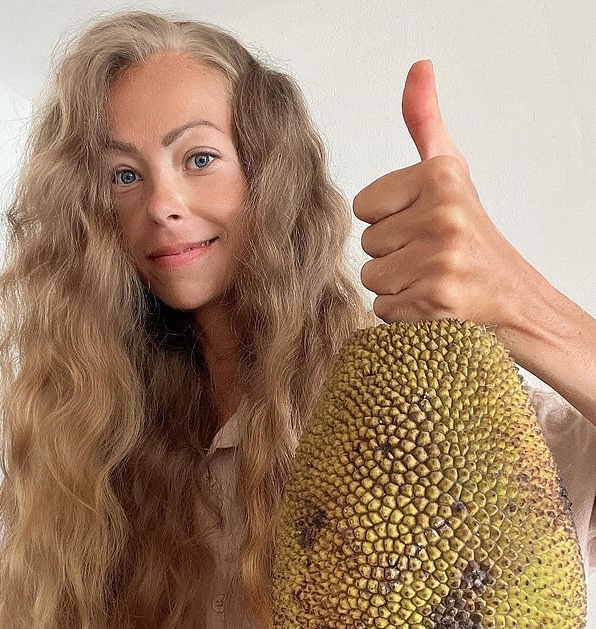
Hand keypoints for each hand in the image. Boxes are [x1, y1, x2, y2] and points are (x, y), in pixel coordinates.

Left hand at [354, 59, 539, 332]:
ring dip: (395, 285)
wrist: (512, 296)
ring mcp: (441, 259)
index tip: (419, 225)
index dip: (387, 221)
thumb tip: (418, 68)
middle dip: (392, 255)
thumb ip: (425, 123)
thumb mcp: (450, 172)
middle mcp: (443, 214)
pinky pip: (383, 309)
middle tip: (429, 256)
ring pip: (373, 277)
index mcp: (440, 176)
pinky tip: (432, 302)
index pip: (363, 206)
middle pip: (367, 243)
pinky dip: (403, 313)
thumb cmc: (473, 236)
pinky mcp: (437, 299)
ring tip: (429, 278)